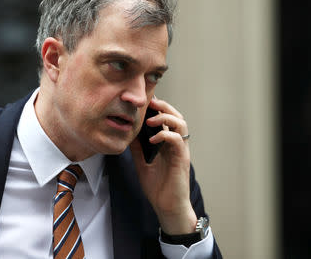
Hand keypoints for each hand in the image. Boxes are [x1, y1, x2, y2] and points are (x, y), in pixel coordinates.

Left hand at [130, 97, 196, 234]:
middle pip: (177, 116)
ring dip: (166, 118)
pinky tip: (152, 139)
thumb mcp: (142, 163)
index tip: (145, 102)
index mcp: (168, 144)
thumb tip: (128, 134)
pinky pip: (178, 141)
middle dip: (164, 107)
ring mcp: (181, 151)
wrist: (168, 208)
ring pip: (181, 124)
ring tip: (150, 120)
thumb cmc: (158, 188)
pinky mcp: (182, 160)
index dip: (159, 108)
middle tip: (149, 103)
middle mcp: (177, 145)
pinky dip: (165, 135)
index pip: (168, 119)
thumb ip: (138, 149)